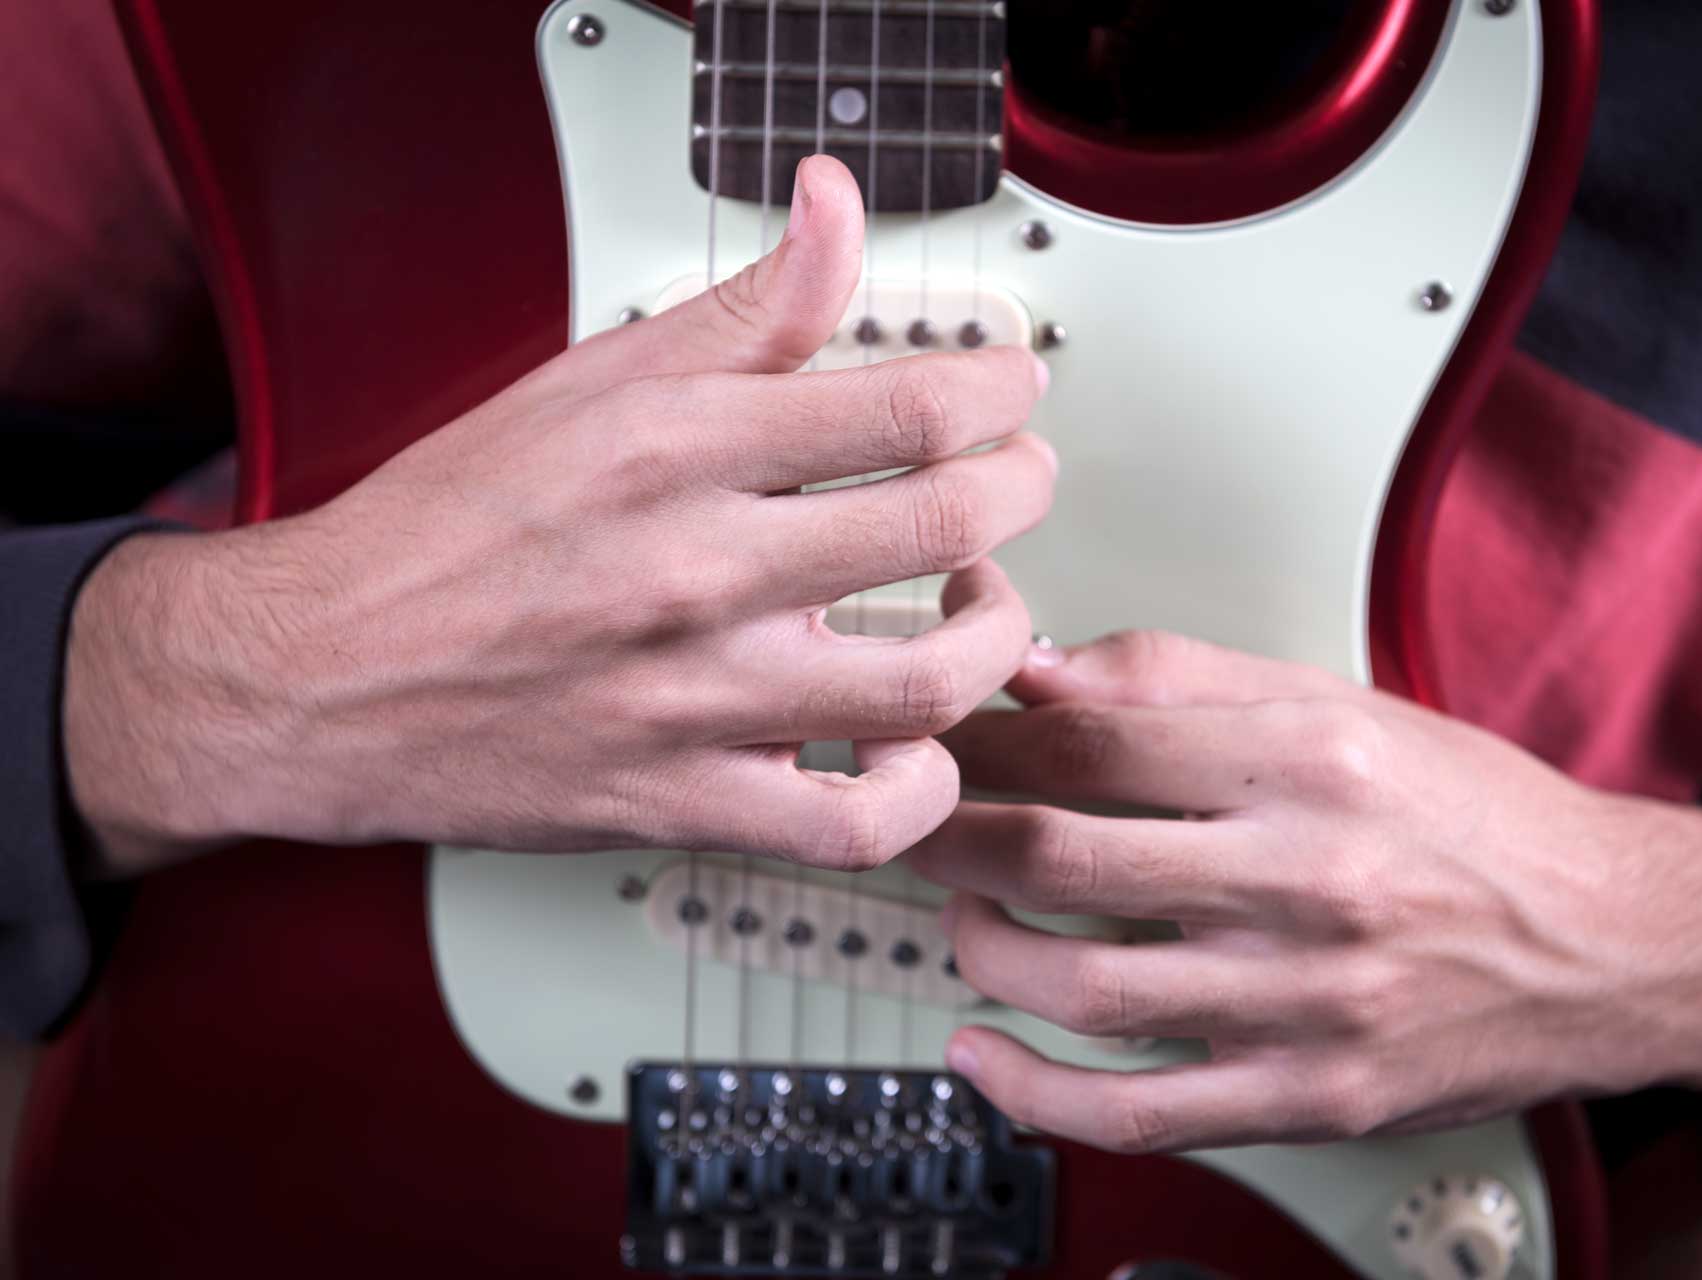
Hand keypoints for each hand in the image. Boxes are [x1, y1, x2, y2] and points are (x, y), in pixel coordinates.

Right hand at [63, 156, 1053, 875]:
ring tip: (976, 605)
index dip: (1001, 393)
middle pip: (946, 524)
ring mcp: (693, 697)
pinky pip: (853, 825)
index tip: (1010, 392)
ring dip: (994, 637)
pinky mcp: (682, 801)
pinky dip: (918, 795)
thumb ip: (741, 310)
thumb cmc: (446, 528)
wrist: (316, 674)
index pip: (908, 406)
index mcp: (673, 448)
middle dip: (1021, 490)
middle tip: (1015, 479)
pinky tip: (912, 749)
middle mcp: (692, 569)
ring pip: (928, 683)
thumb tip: (834, 211)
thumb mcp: (589, 382)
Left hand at [909, 631, 1701, 1152]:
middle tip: (902, 818)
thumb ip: (1180, 678)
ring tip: (963, 913)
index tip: (921, 736)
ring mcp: (1306, 998)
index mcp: (1309, 759)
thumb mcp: (1340, 704)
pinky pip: (1135, 1110)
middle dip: (942, 833)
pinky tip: (983, 1056)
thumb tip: (1037, 670)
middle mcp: (1307, 876)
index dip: (973, 737)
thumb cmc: (1472, 816)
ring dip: (977, 946)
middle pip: (1057, 853)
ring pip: (1077, 984)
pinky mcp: (1309, 1094)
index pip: (1086, 739)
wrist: (1613, 942)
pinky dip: (1032, 1093)